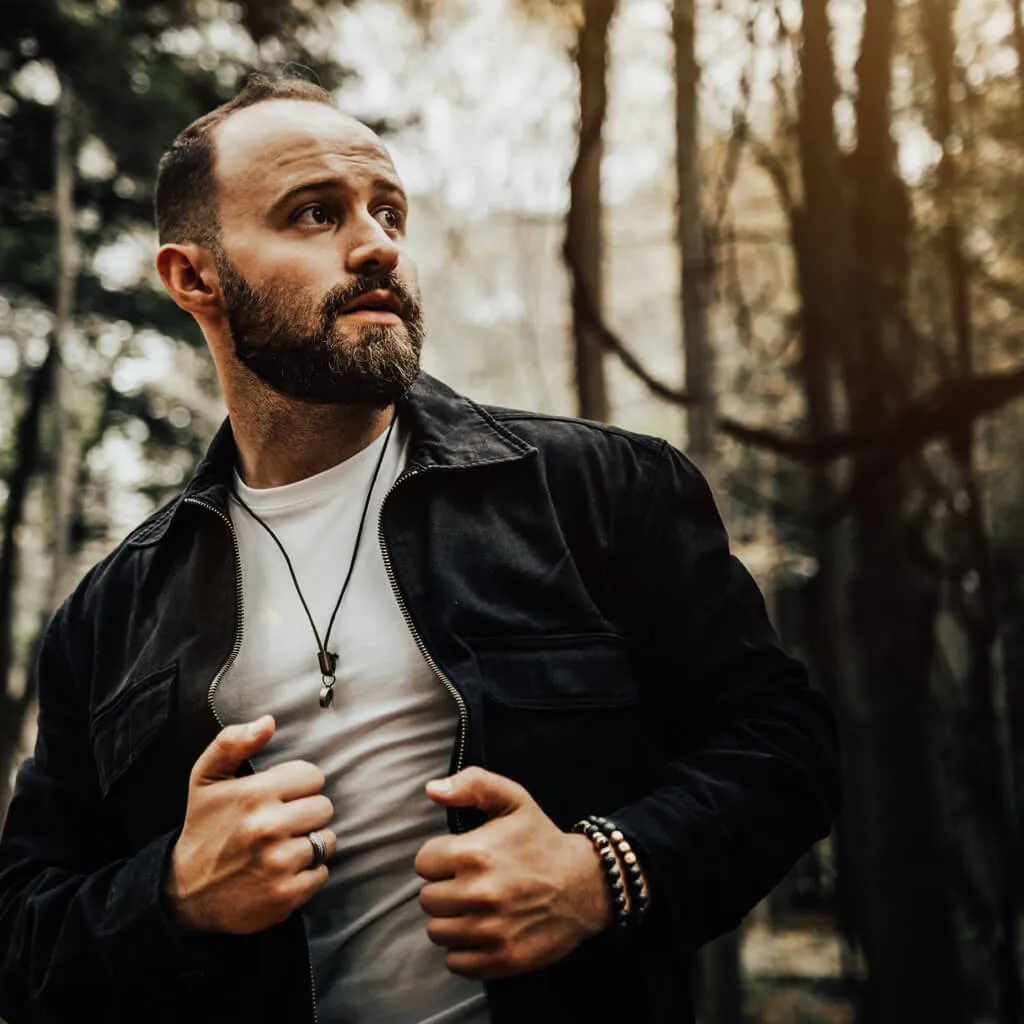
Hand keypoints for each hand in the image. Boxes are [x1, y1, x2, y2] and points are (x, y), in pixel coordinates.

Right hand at [166, 715, 336, 934]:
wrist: (184, 893)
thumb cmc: (203, 828)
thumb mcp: (206, 779)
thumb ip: (233, 742)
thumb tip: (268, 721)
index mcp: (254, 794)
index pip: (313, 776)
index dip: (298, 786)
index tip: (279, 797)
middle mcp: (268, 828)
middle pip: (325, 807)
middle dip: (306, 813)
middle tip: (281, 823)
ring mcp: (278, 864)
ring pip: (326, 840)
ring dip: (309, 843)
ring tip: (282, 846)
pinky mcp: (286, 895)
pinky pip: (322, 873)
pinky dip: (308, 873)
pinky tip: (283, 871)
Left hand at [414, 767, 611, 980]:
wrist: (585, 885)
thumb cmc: (542, 841)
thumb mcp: (513, 799)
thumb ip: (472, 784)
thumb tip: (432, 789)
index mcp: (473, 853)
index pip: (423, 863)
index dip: (441, 859)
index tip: (462, 859)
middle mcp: (478, 894)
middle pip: (427, 900)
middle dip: (445, 889)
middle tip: (471, 883)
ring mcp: (489, 931)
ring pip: (437, 931)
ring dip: (452, 920)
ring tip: (476, 907)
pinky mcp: (500, 959)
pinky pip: (455, 961)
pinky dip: (464, 949)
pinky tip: (484, 930)